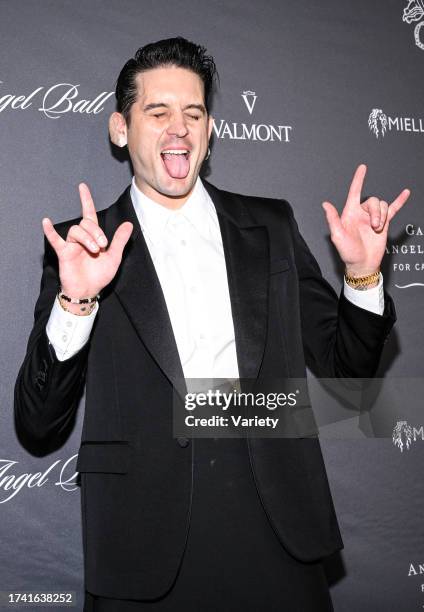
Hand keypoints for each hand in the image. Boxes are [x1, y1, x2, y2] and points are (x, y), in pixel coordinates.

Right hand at [42, 183, 132, 298]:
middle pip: (85, 223)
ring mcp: (71, 245)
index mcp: (93, 237)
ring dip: (87, 238)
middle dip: (96, 232)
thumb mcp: (114, 257)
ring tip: (94, 250)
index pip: (89, 214)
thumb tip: (129, 224)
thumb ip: (120, 240)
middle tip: (102, 246)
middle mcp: (81, 238)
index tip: (82, 187)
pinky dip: (50, 231)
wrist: (89, 291)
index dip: (86, 200)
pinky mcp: (64, 253)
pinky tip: (46, 222)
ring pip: (76, 230)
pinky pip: (55, 240)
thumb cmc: (100, 275)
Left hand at [322, 164, 409, 276]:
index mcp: (350, 213)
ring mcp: (373, 218)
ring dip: (382, 215)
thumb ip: (333, 219)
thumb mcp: (338, 236)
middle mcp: (362, 213)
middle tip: (375, 226)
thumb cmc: (348, 252)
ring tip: (378, 228)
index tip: (363, 168)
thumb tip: (325, 204)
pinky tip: (405, 193)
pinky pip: (393, 209)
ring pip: (382, 206)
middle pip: (373, 201)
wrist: (363, 264)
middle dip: (376, 212)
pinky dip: (399, 201)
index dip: (358, 180)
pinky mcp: (384, 223)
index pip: (354, 192)